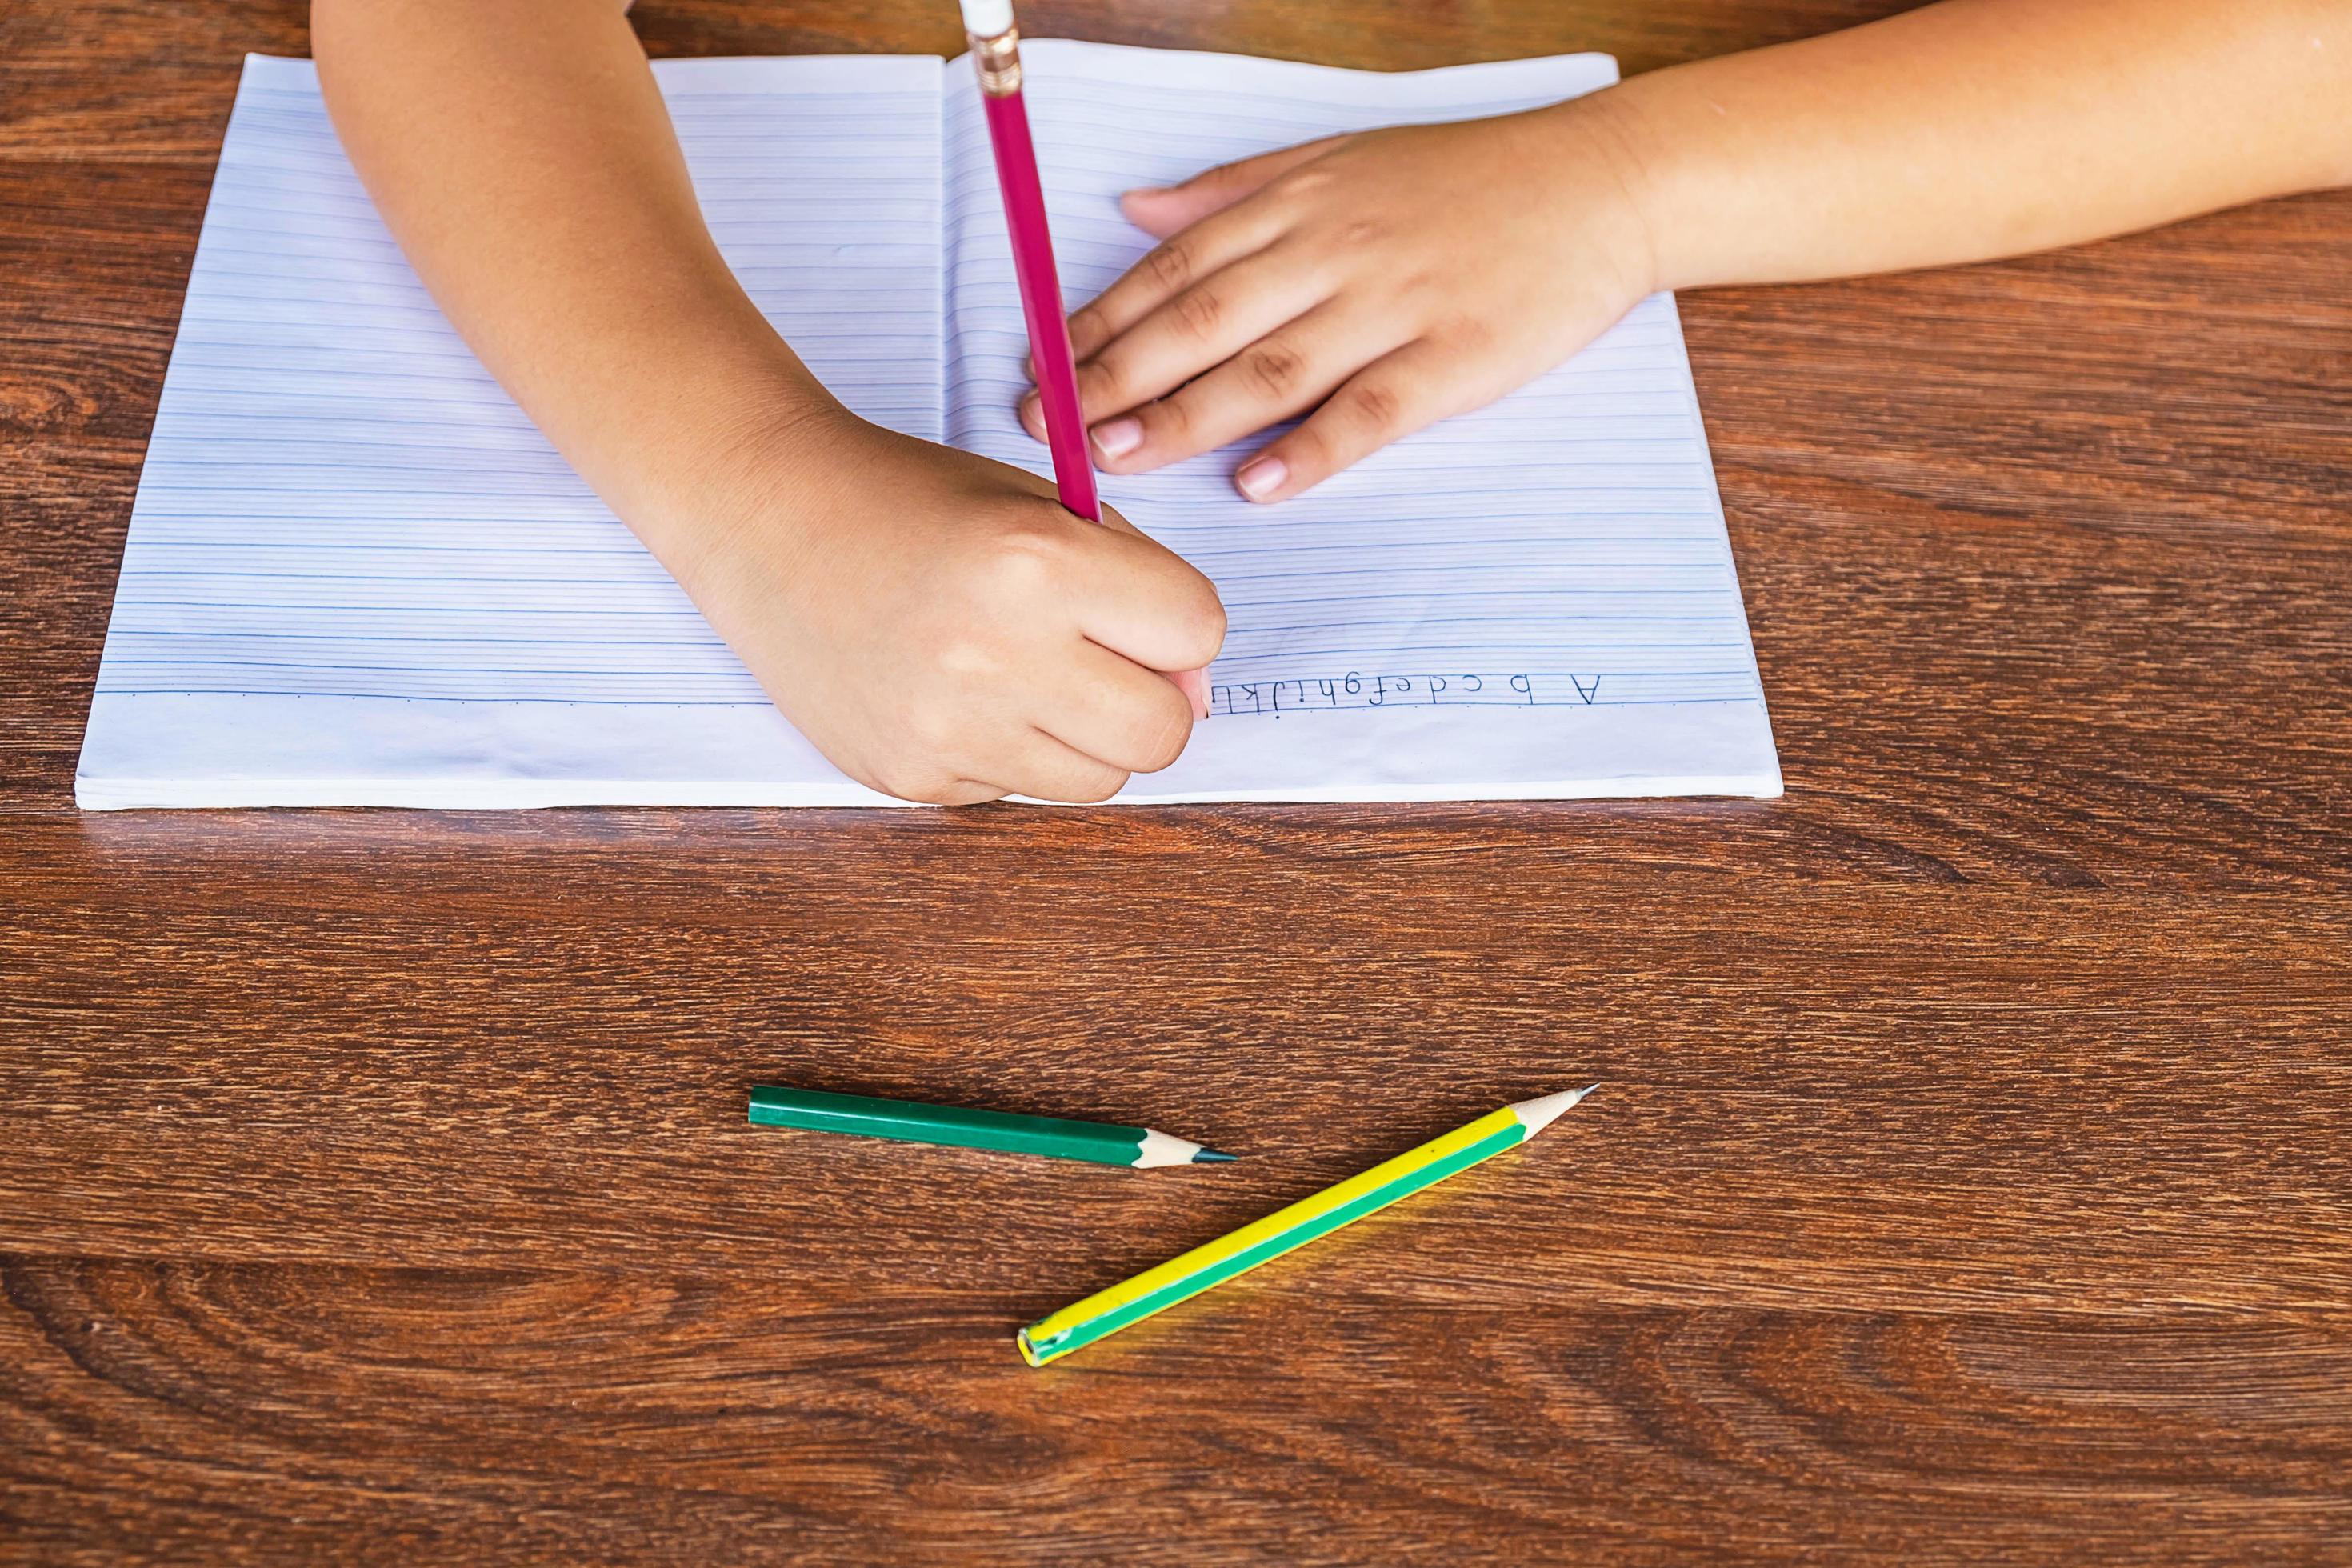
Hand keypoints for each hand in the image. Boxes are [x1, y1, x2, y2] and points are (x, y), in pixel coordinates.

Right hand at [669, 409, 1224, 804]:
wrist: (767, 518)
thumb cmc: (915, 502)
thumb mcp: (1042, 504)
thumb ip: (1137, 584)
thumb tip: (1197, 692)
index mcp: (1037, 563)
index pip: (1197, 631)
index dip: (1178, 622)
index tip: (1137, 608)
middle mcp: (994, 655)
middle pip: (1162, 732)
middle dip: (1153, 698)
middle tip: (1104, 662)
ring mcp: (948, 730)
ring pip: (1100, 780)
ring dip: (1085, 735)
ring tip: (1024, 675)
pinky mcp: (912, 779)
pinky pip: (1016, 790)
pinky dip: (1008, 751)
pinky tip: (953, 691)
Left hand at [1020, 98, 1658, 501]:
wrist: (1598, 185)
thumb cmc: (1466, 178)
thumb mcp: (1338, 158)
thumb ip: (1232, 190)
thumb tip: (1133, 207)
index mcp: (1298, 207)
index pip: (1176, 269)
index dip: (1100, 321)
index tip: (1041, 366)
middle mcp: (1333, 253)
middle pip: (1203, 321)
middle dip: (1116, 375)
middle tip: (1049, 426)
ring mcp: (1393, 307)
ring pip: (1271, 368)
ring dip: (1187, 416)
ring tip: (1119, 458)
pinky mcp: (1453, 359)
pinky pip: (1371, 411)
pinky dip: (1312, 448)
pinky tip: (1258, 485)